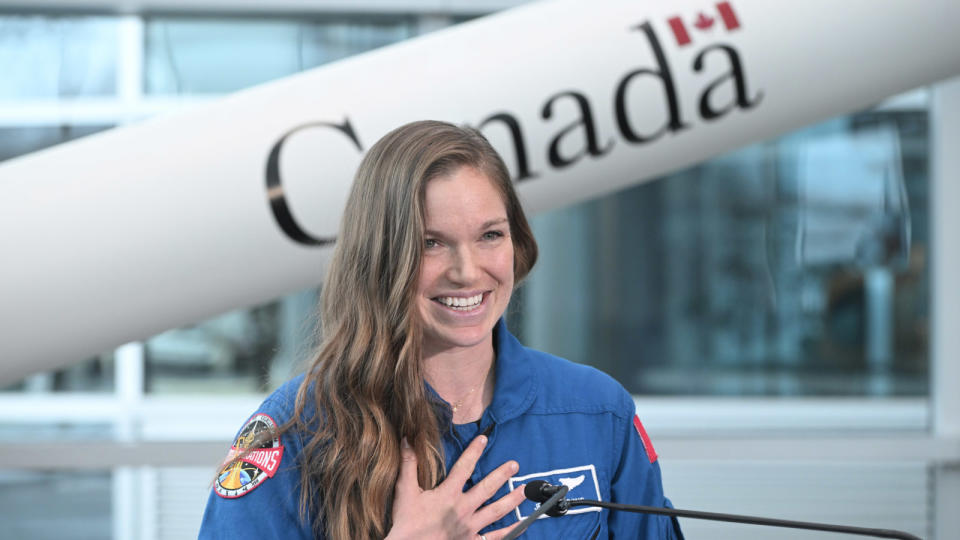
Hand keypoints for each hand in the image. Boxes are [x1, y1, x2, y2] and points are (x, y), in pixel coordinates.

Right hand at [386, 435, 525, 539]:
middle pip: (487, 488)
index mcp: (447, 494)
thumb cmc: (406, 523)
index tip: (484, 438)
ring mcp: (469, 527)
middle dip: (502, 475)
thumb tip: (406, 440)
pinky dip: (509, 531)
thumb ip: (408, 464)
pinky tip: (522, 525)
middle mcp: (462, 509)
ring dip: (512, 500)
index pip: (464, 467)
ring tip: (524, 491)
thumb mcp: (405, 491)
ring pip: (496, 512)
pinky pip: (494, 537)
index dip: (474, 451)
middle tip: (515, 465)